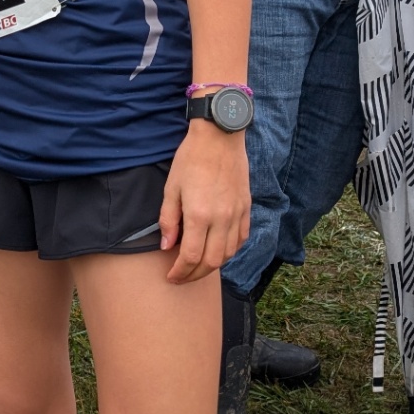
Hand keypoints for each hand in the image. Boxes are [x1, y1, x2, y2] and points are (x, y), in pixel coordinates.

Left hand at [159, 121, 251, 282]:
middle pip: (212, 262)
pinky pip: (241, 239)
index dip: (180, 272)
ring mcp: (237, 214)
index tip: (171, 276)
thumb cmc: (191, 159)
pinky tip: (218, 251)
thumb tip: (167, 246)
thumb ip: (169, 220)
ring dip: (213, 266)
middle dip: (195, 275)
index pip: (191, 257)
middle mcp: (222, 219)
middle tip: (182, 277)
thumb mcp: (171, 188)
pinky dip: (230, 251)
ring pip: (229, 254)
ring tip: (198, 267)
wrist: (219, 137)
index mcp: (200, 214)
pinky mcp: (246, 208)